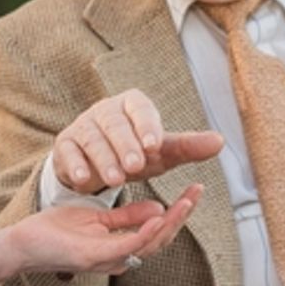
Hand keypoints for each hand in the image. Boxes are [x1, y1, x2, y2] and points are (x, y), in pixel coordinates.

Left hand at [5, 183, 203, 275]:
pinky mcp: (95, 257)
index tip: (194, 190)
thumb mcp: (97, 217)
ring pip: (150, 245)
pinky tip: (160, 215)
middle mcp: (119, 258)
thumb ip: (127, 216)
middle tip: (198, 192)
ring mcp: (108, 260)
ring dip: (171, 223)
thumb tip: (157, 206)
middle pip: (161, 240)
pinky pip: (128, 245)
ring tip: (187, 201)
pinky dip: (147, 231)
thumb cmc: (56, 231)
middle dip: (182, 216)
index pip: (158, 232)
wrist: (23, 244)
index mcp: (121, 248)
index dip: (178, 213)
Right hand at [53, 89, 222, 194]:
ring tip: (116, 179)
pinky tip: (83, 179)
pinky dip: (75, 165)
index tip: (154, 144)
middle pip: (114, 123)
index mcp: (132, 105)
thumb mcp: (161, 152)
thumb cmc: (134, 152)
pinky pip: (67, 151)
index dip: (147, 124)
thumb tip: (219, 142)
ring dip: (103, 159)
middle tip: (137, 166)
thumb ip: (187, 147)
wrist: (96, 162)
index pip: (140, 108)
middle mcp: (105, 111)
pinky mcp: (65, 144)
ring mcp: (83, 126)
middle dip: (125, 145)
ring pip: (91, 138)